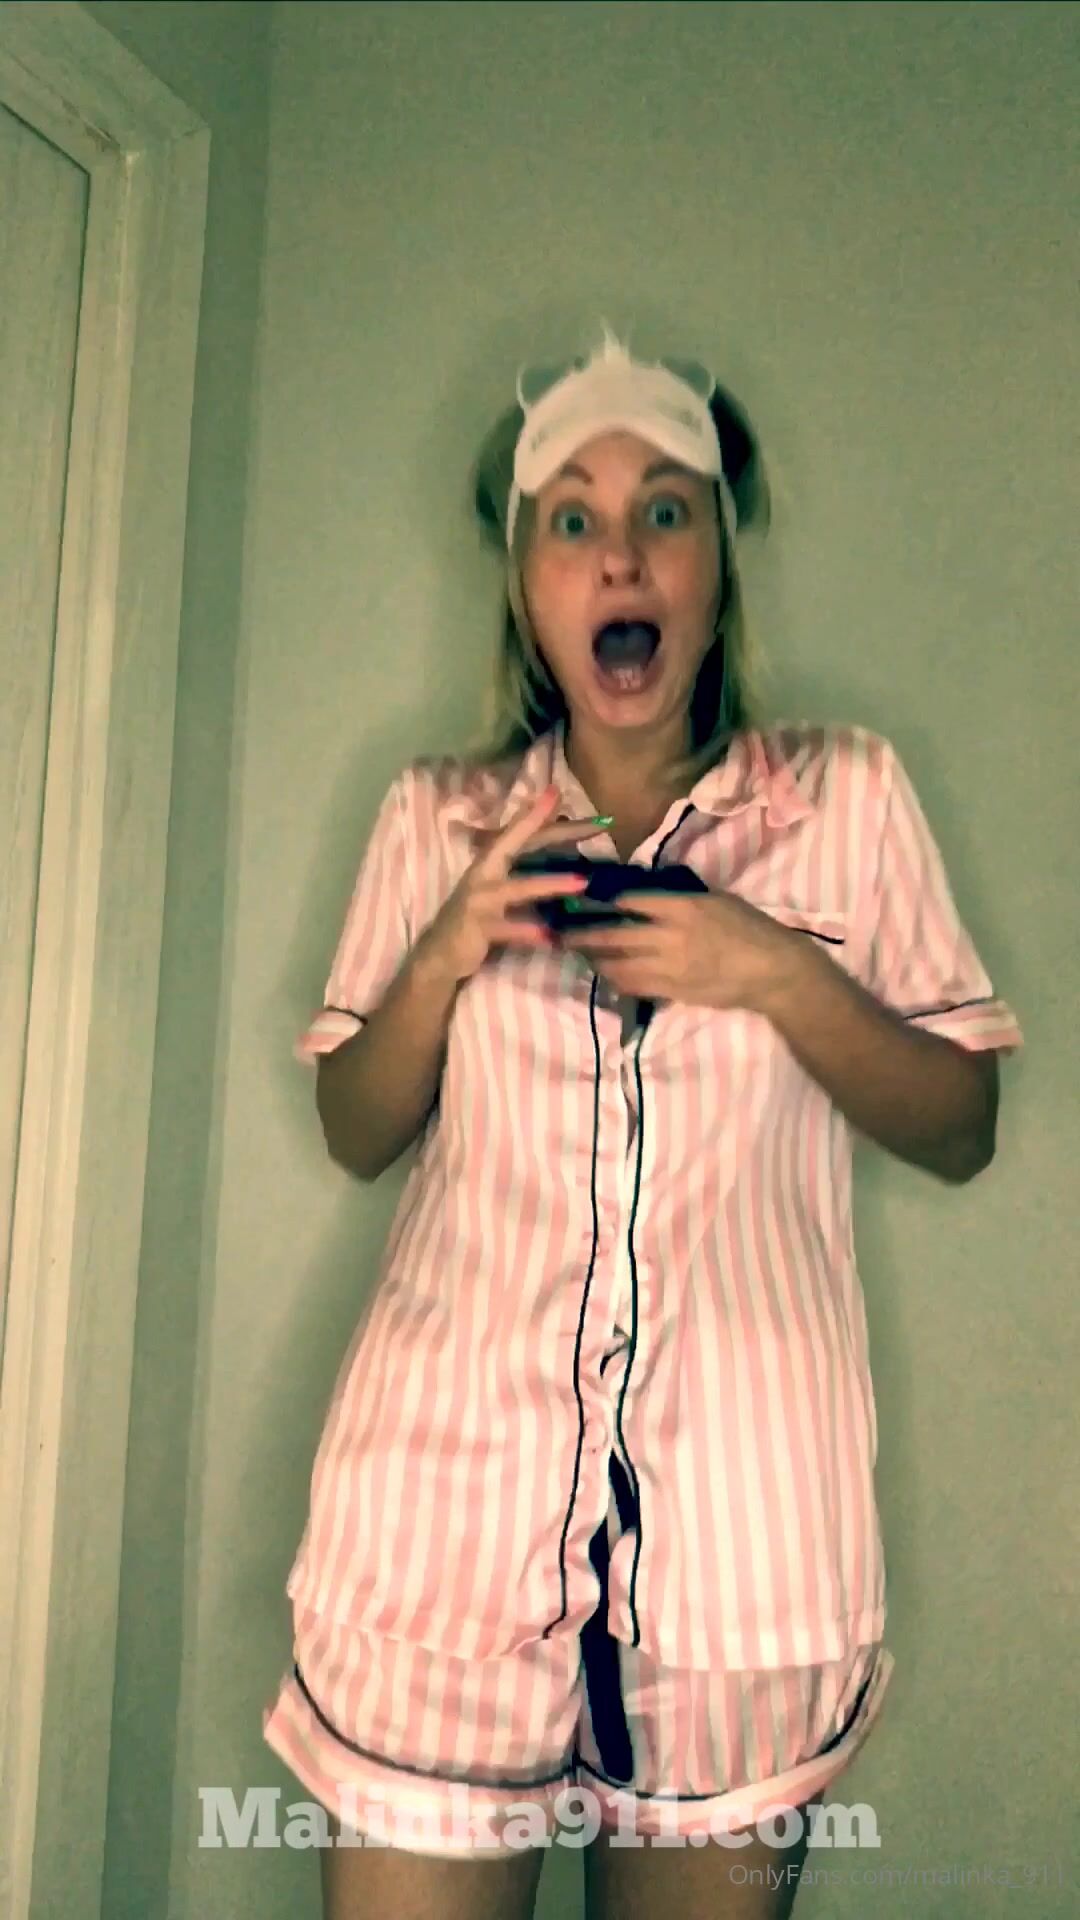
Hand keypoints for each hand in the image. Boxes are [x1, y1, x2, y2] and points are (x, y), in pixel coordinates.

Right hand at [418, 786, 608, 986]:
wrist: (440, 953)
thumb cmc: (476, 917)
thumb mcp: (500, 887)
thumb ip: (525, 867)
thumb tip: (561, 843)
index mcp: (490, 859)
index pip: (521, 830)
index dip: (541, 811)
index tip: (561, 791)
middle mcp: (484, 872)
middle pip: (519, 843)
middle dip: (556, 832)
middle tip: (594, 826)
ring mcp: (479, 898)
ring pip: (519, 887)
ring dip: (551, 883)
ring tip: (582, 883)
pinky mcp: (478, 927)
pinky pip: (509, 929)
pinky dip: (530, 932)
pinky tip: (552, 936)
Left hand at [555, 888, 809, 1015]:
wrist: (770, 970)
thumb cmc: (747, 927)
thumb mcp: (713, 899)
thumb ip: (677, 896)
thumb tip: (643, 891)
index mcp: (682, 907)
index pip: (628, 899)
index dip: (599, 897)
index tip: (578, 893)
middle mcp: (670, 937)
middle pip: (613, 934)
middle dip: (582, 933)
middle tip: (560, 929)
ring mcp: (669, 968)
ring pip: (617, 964)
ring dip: (593, 958)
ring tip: (578, 952)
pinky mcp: (671, 992)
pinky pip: (633, 986)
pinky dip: (615, 978)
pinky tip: (605, 973)